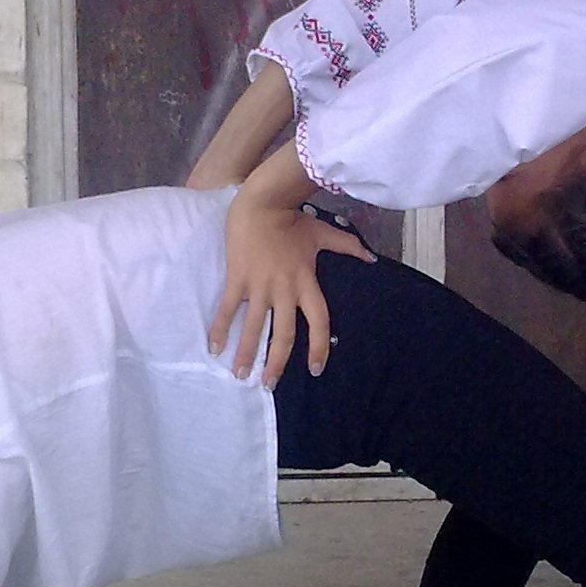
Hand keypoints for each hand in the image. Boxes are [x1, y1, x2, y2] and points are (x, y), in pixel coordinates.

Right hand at [210, 198, 372, 386]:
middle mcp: (285, 290)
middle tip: (269, 385)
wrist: (263, 202)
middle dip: (277, 362)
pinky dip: (220, 329)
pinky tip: (213, 348)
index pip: (319, 322)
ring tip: (240, 375)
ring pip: (254, 327)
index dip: (319, 347)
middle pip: (283, 334)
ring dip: (247, 354)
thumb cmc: (293, 219)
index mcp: (306, 282)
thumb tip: (372, 258)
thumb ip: (348, 247)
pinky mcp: (238, 278)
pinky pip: (228, 309)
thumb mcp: (324, 234)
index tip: (316, 369)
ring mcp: (260, 286)